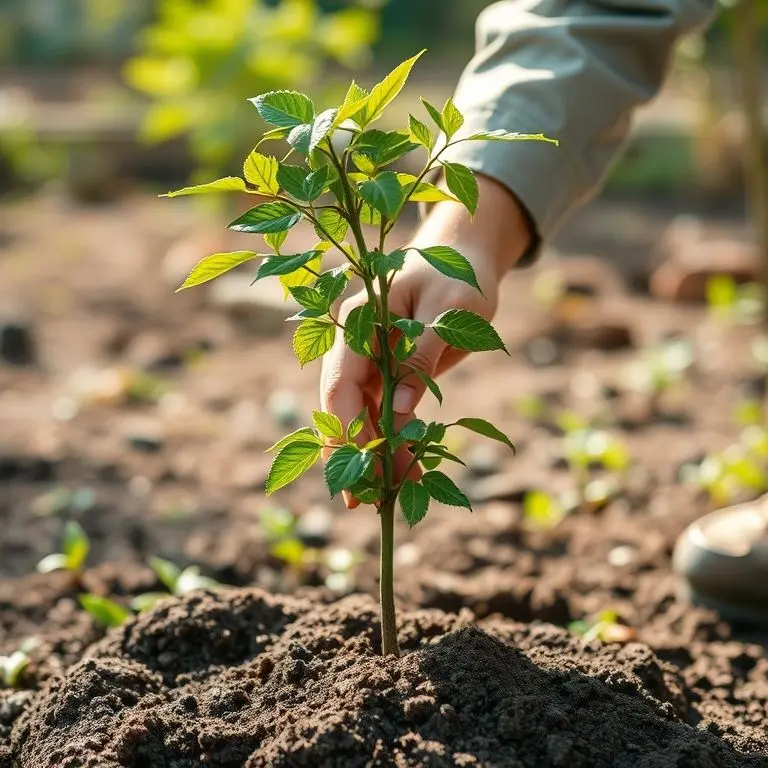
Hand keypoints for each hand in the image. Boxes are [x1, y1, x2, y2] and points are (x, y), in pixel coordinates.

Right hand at [320, 174, 532, 507]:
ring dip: (374, 453)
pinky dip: (392, 440)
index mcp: (362, 318)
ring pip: (361, 414)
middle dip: (353, 453)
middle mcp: (357, 341)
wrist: (467, 257)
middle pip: (343, 405)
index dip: (344, 426)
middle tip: (364, 501)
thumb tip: (400, 412)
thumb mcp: (450, 311)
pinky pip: (382, 411)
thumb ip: (422, 356)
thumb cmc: (461, 274)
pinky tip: (404, 468)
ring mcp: (370, 358)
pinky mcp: (387, 370)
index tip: (358, 467)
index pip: (340, 379)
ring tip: (391, 495)